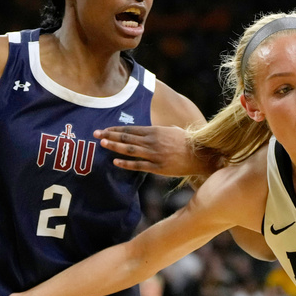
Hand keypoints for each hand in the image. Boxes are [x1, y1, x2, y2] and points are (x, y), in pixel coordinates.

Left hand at [94, 125, 213, 176]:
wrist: (199, 154)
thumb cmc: (186, 141)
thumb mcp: (170, 130)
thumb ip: (156, 130)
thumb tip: (146, 130)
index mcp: (155, 131)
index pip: (130, 129)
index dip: (115, 129)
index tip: (104, 128)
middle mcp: (152, 141)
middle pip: (127, 137)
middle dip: (110, 135)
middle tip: (96, 134)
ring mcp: (154, 154)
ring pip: (130, 150)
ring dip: (115, 146)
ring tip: (102, 144)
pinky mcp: (157, 167)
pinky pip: (138, 165)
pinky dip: (126, 164)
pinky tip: (115, 162)